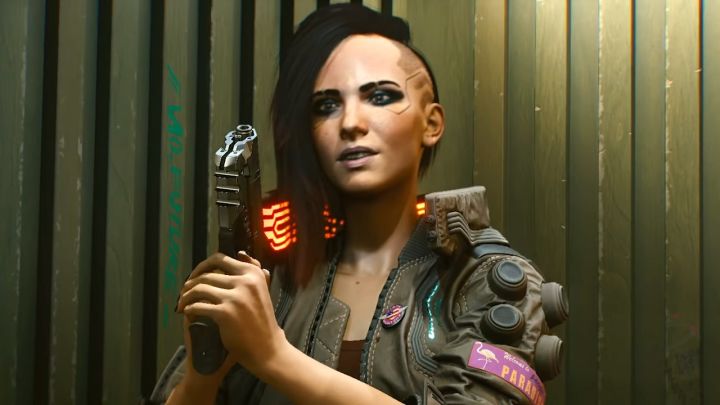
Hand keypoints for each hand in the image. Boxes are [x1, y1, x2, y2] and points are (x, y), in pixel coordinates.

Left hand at [176, 252, 282, 375]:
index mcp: (253, 273)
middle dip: (190, 283)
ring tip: (182, 304)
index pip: (220, 259)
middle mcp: (245, 281)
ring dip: (186, 296)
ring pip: (199, 289)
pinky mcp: (225, 313)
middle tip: (184, 293)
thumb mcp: (262, 289)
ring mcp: (235, 297)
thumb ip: (254, 270)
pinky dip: (189, 309)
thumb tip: (240, 253)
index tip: (195, 276)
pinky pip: (198, 306)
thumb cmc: (262, 320)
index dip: (202, 266)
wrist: (267, 348)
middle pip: (206, 274)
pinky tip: (187, 313)